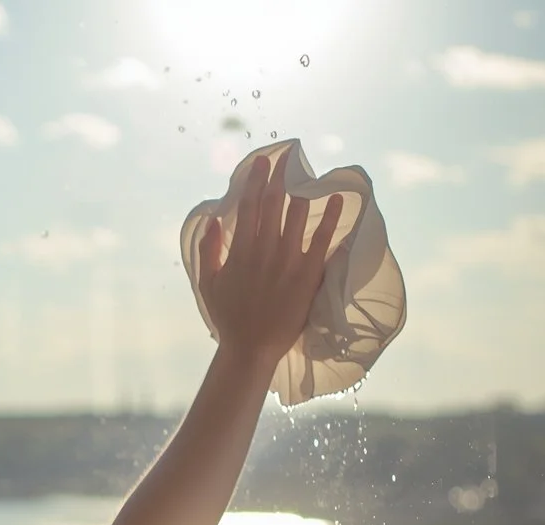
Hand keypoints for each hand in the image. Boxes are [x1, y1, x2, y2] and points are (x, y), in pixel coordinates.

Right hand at [198, 148, 343, 368]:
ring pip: (297, 214)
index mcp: (240, 251)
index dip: (255, 180)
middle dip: (280, 176)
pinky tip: (337, 198)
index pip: (248, 206)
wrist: (251, 348)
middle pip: (273, 203)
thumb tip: (215, 220)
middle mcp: (264, 250)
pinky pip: (322, 238)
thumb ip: (208, 251)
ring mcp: (287, 260)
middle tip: (287, 156)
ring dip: (303, 191)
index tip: (262, 161)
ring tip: (309, 176)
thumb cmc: (228, 319)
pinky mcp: (307, 274)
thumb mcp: (207, 285)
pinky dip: (330, 216)